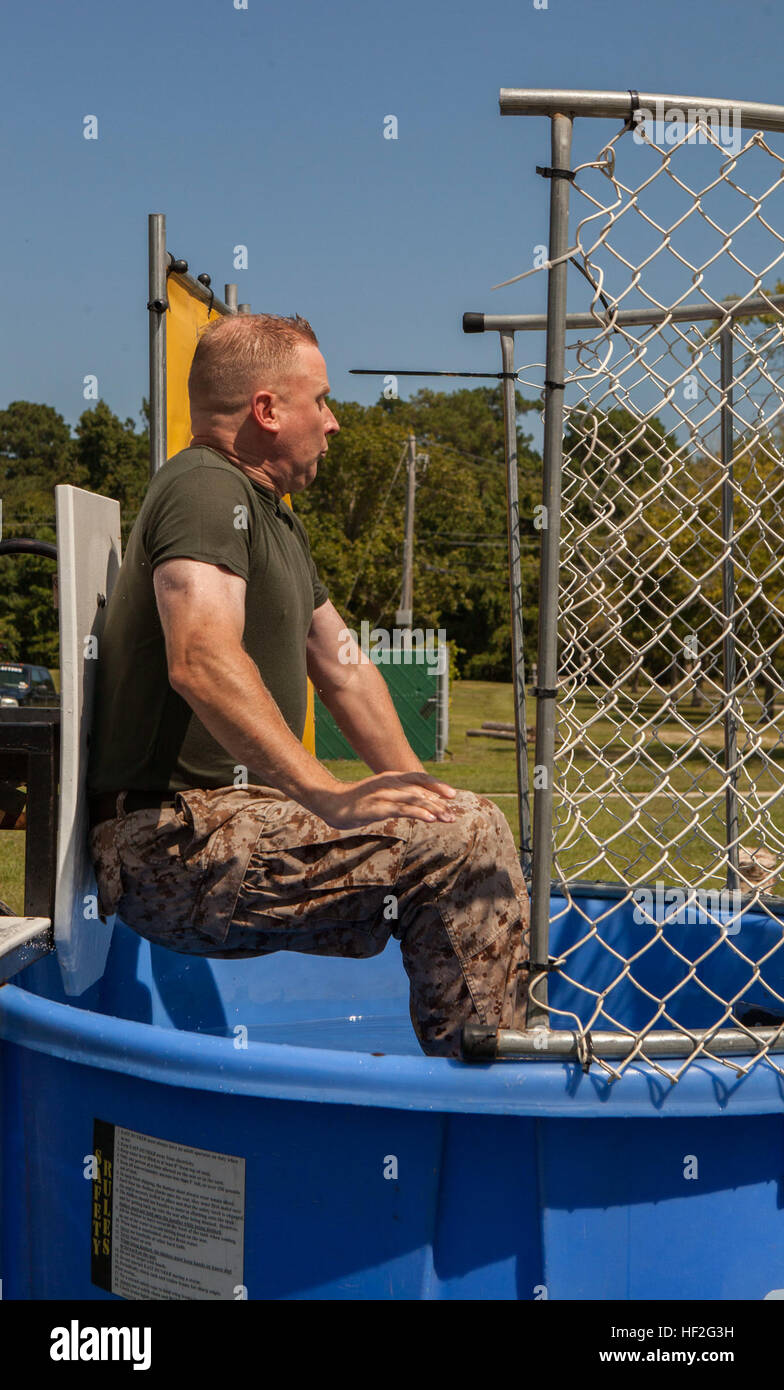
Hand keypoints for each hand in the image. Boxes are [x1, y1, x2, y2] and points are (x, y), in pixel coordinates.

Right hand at [310, 771, 458, 828]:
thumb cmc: (358, 801)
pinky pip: (401, 809)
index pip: (418, 777)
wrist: (331, 802)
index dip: (436, 785)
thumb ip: (397, 797)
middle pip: (420, 789)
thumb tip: (418, 804)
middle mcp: (389, 783)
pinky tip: (430, 819)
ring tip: (447, 817)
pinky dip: (418, 813)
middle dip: (438, 802)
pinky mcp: (376, 807)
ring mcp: (382, 794)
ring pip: (414, 798)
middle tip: (453, 814)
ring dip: (433, 808)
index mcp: (391, 778)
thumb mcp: (381, 795)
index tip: (452, 795)